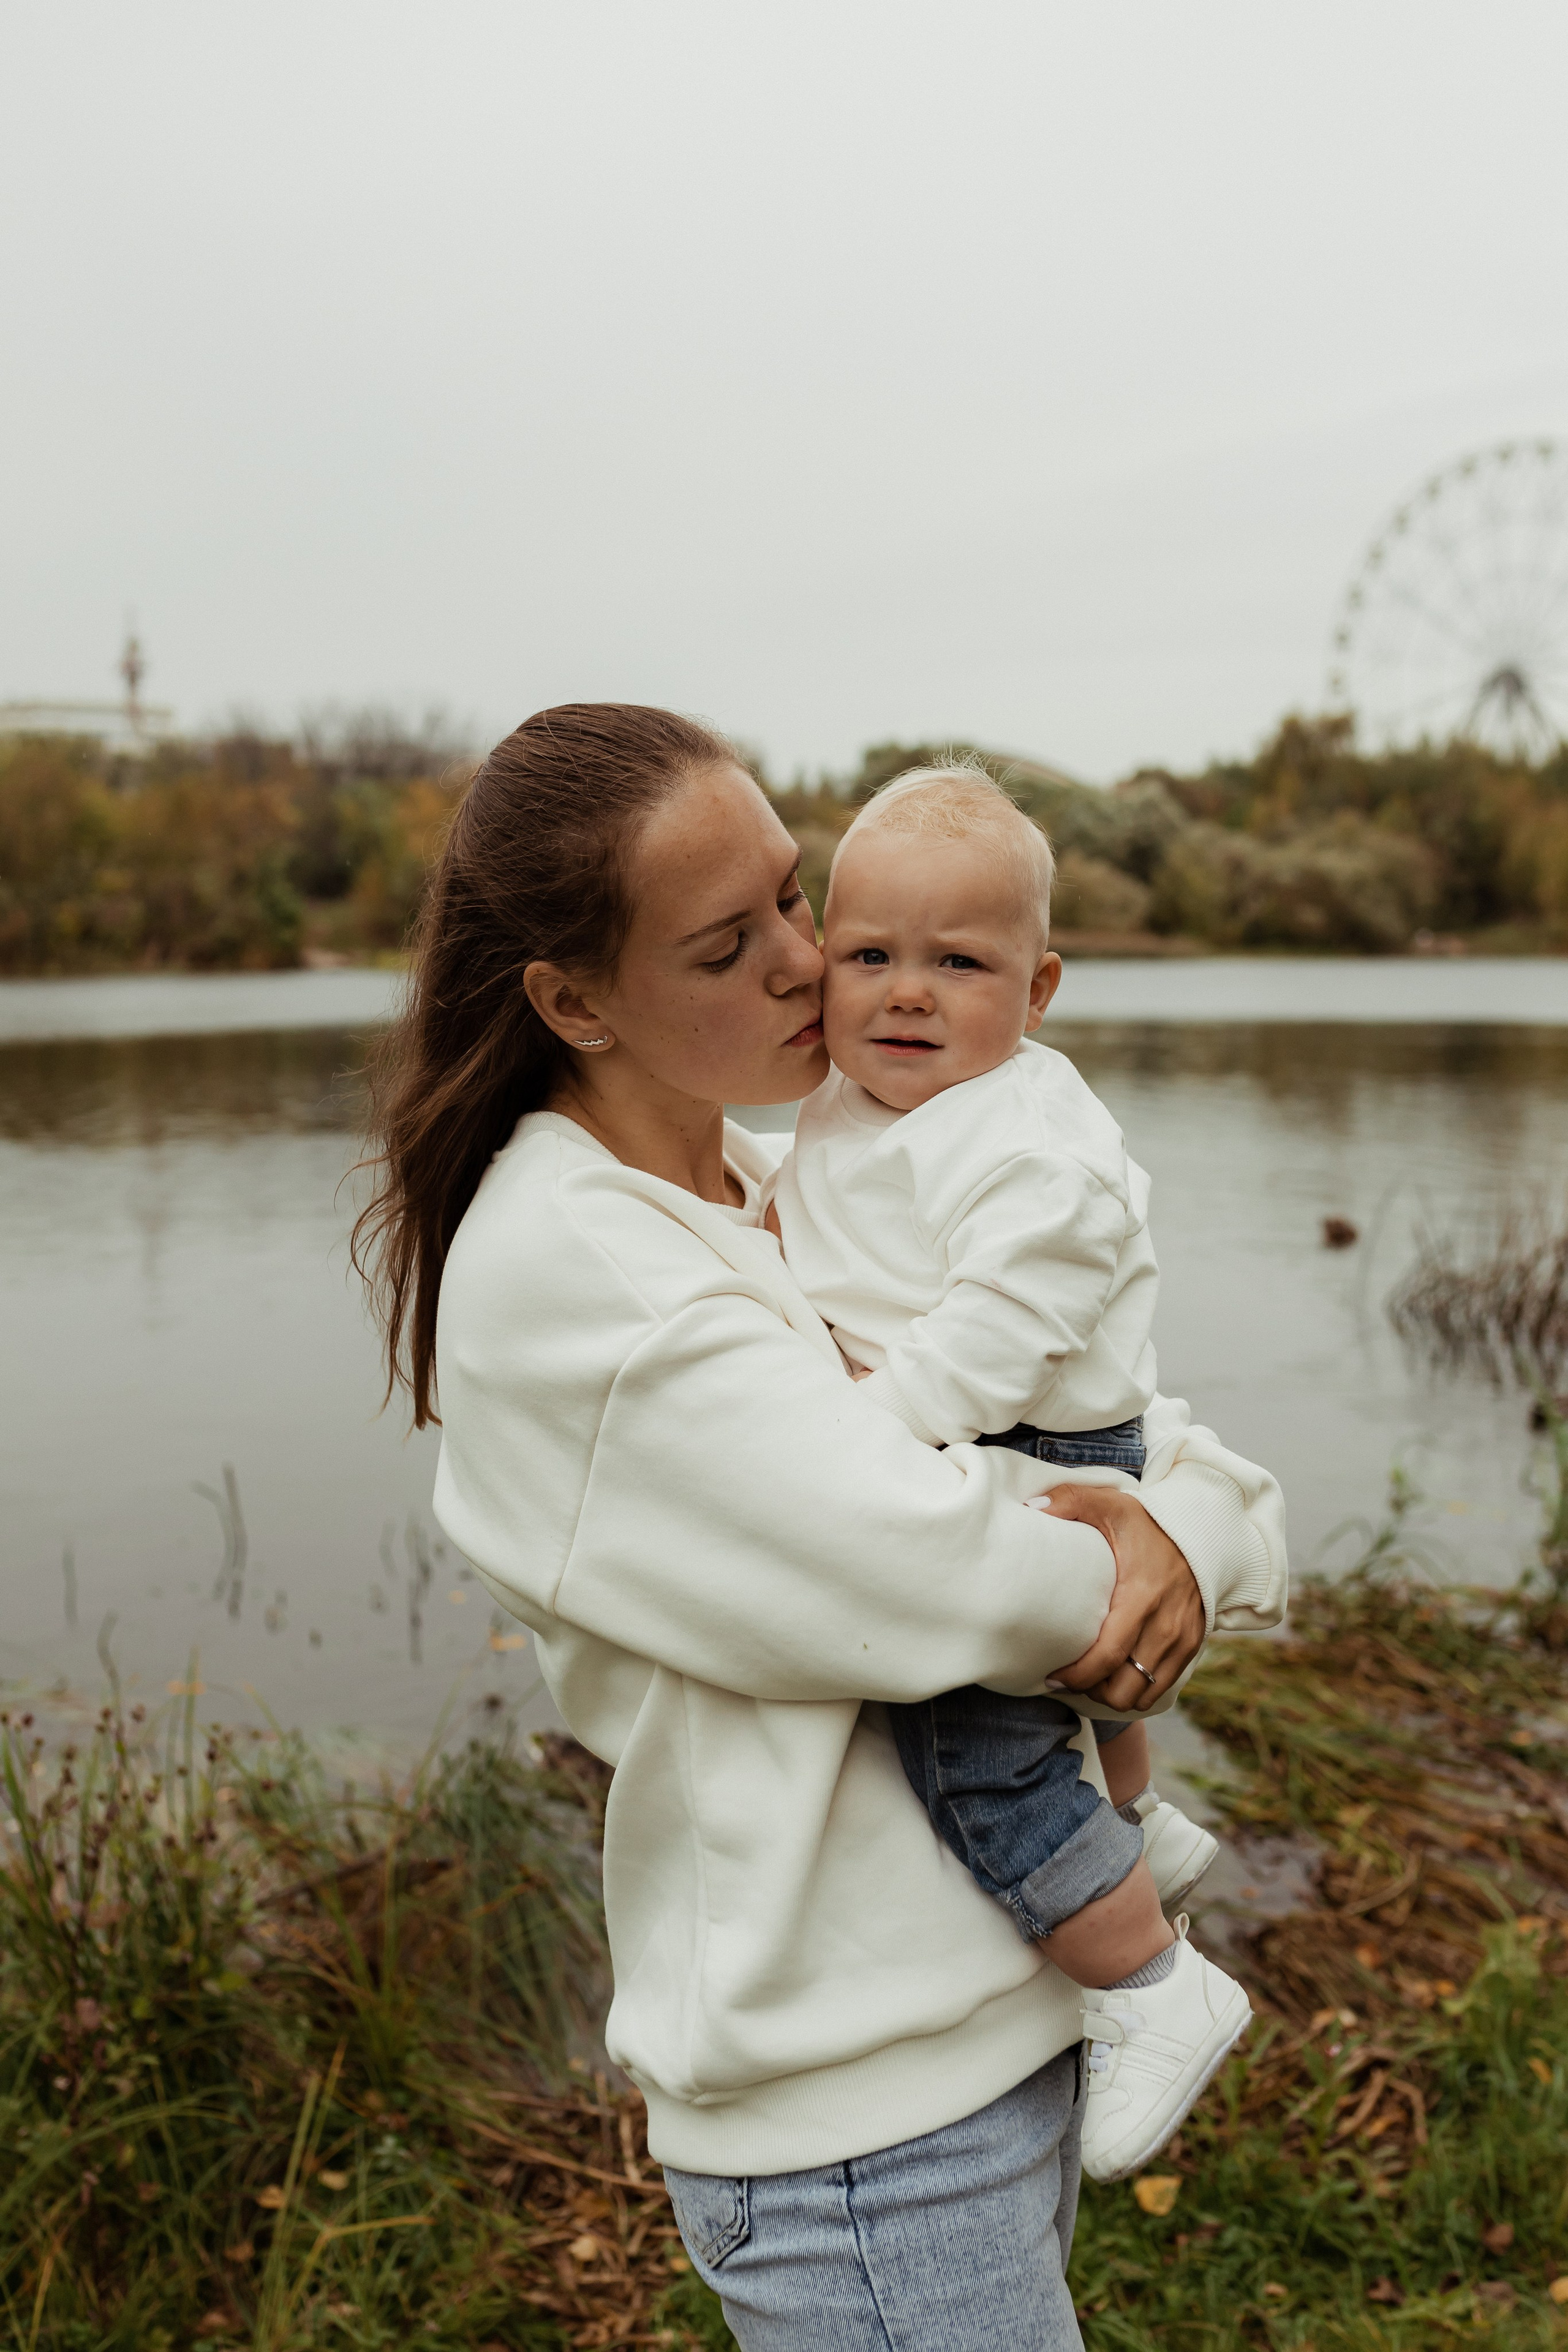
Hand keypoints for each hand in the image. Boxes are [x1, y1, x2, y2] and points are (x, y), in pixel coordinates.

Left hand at [1041, 1484, 1205, 1711]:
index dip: (1075, 1676)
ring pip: (1141, 1696)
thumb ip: (1069, 1500)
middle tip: (1067, 1677)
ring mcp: (1181, 1640)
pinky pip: (1160, 1687)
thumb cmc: (1151, 1521)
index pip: (1106, 1657)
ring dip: (1112, 1694)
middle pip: (1122, 1690)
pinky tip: (1117, 1673)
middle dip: (1090, 1690)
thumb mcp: (1110, 1504)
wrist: (1204, 1531)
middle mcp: (1165, 1626)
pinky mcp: (1192, 1646)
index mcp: (1141, 1596)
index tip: (1052, 1674)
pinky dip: (1137, 1689)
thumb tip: (1031, 1508)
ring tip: (1091, 1677)